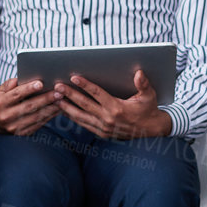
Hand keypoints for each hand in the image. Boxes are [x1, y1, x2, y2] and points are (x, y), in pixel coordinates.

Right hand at [0, 77, 57, 135]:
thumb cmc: (3, 100)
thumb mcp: (2, 90)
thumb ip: (12, 83)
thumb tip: (25, 78)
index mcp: (1, 103)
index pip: (16, 95)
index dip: (28, 89)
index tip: (41, 83)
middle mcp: (6, 116)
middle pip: (29, 106)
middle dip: (45, 99)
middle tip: (58, 92)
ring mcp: (14, 127)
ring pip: (36, 117)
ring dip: (51, 108)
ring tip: (62, 100)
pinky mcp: (22, 134)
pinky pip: (38, 124)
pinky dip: (49, 116)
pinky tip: (57, 109)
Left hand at [53, 69, 171, 139]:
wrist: (151, 131)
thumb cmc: (148, 110)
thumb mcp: (149, 96)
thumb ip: (143, 84)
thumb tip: (139, 72)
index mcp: (118, 108)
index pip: (97, 94)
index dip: (85, 85)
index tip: (74, 77)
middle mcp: (108, 119)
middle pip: (84, 104)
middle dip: (70, 94)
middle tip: (57, 86)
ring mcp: (103, 128)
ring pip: (81, 117)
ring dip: (67, 107)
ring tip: (55, 99)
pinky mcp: (101, 133)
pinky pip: (84, 124)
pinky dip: (73, 117)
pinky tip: (64, 111)